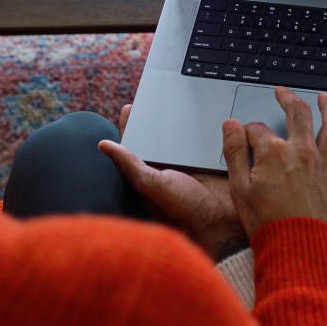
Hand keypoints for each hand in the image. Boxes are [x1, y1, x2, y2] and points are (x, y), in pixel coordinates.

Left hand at [99, 105, 247, 261]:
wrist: (223, 228)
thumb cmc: (184, 212)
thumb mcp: (153, 185)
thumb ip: (130, 165)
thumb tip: (102, 145)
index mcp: (151, 174)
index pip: (136, 145)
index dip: (131, 126)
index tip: (129, 107)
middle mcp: (170, 170)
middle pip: (160, 138)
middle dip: (157, 119)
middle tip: (155, 98)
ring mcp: (192, 166)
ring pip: (184, 138)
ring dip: (184, 122)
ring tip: (181, 102)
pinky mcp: (212, 164)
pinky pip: (207, 143)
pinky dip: (208, 131)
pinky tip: (210, 116)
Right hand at [223, 87, 326, 236]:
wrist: (297, 249)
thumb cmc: (267, 222)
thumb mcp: (239, 187)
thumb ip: (234, 152)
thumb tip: (230, 126)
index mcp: (274, 152)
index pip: (257, 129)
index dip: (247, 132)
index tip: (242, 138)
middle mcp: (302, 151)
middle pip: (298, 113)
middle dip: (288, 98)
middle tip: (282, 92)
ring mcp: (323, 164)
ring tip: (325, 98)